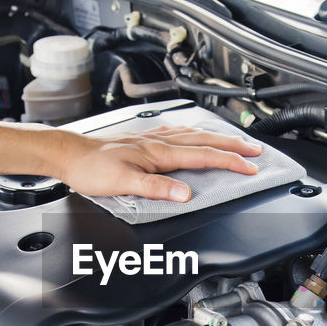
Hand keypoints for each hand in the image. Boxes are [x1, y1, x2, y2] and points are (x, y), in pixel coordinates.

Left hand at [56, 125, 261, 200]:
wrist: (70, 154)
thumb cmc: (92, 169)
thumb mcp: (124, 183)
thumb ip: (157, 188)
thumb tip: (185, 193)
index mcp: (159, 153)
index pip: (204, 156)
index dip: (231, 162)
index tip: (251, 167)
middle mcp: (159, 141)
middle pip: (206, 140)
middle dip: (234, 145)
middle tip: (256, 150)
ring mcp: (152, 138)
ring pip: (195, 133)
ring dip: (219, 137)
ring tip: (236, 140)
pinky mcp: (144, 139)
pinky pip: (179, 132)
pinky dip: (196, 132)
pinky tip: (195, 133)